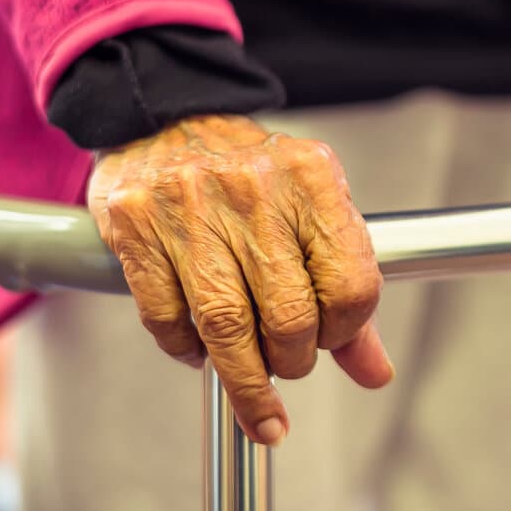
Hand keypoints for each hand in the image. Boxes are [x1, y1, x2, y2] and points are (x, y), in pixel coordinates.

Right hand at [87, 114, 391, 444]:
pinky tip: (200, 349)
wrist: (165, 116)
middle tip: (288, 362)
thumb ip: (346, 291)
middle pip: (288, 316)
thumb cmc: (250, 176)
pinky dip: (187, 351)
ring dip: (245, 379)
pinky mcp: (136, 224)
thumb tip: (374, 373)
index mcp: (312, 179)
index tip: (331, 338)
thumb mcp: (312, 212)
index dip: (345, 331)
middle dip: (292, 361)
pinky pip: (167, 319)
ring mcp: (190, 205)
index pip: (351, 285)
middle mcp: (254, 189)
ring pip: (226, 327)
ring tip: (255, 394)